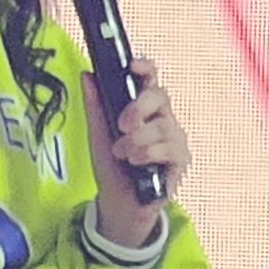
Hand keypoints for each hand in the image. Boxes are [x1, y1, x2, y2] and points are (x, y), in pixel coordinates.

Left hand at [85, 61, 190, 250]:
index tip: (132, 65)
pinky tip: (136, 162)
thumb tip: (87, 75)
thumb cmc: (111, 166)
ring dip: (138, 140)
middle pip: (160, 96)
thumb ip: (95, 105)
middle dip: (139, 107)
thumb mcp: (97, 134)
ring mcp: (174, 138)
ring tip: (122, 153)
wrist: (118, 202)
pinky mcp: (180, 159)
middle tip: (122, 124)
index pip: (150, 79)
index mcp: (144, 108)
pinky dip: (148, 154)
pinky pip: (170, 148)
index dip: (145, 67)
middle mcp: (162, 118)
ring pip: (164, 125)